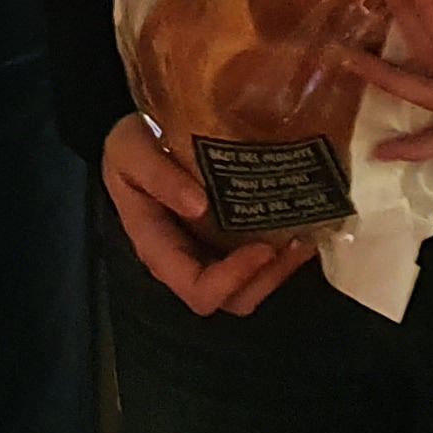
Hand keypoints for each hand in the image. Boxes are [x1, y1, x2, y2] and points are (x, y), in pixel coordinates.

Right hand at [100, 115, 313, 317]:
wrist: (141, 134)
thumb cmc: (131, 145)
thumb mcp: (128, 150)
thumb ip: (156, 176)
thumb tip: (198, 205)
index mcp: (158, 248)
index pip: (196, 288)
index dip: (231, 279)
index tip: (263, 248)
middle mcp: (187, 260)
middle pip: (232, 298)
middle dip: (266, 279)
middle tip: (294, 243)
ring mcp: (210, 252)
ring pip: (251, 287)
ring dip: (280, 270)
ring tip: (304, 237)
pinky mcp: (229, 238)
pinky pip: (259, 262)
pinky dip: (283, 254)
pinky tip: (302, 225)